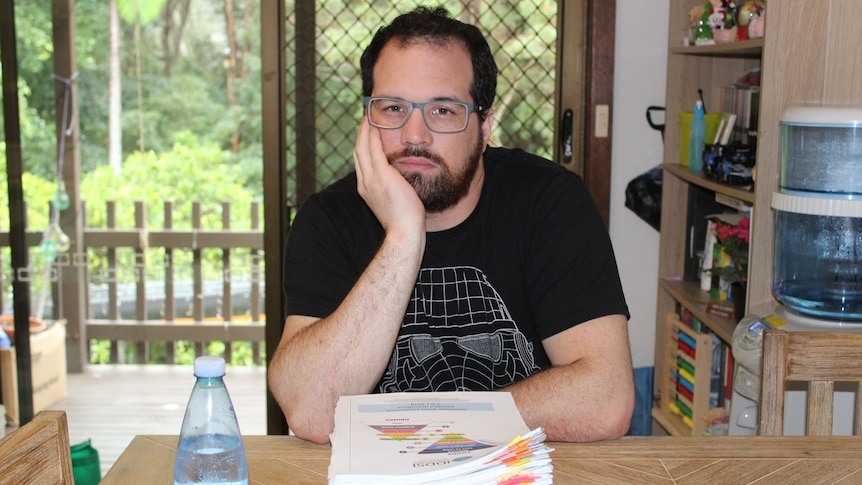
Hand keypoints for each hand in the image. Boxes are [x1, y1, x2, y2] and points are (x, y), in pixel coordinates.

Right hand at [354, 117, 425, 237]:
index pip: (361, 163)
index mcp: (365, 190)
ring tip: (367, 118)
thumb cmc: (404, 222)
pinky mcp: (381, 175)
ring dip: (364, 131)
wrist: (403, 231)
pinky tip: (375, 125)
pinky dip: (373, 135)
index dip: (361, 147)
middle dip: (360, 136)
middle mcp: (364, 183)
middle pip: (358, 152)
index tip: (365, 136)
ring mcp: (371, 179)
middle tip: (364, 120)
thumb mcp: (393, 203)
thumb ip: (391, 190)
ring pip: (363, 148)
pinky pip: (374, 149)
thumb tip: (400, 184)